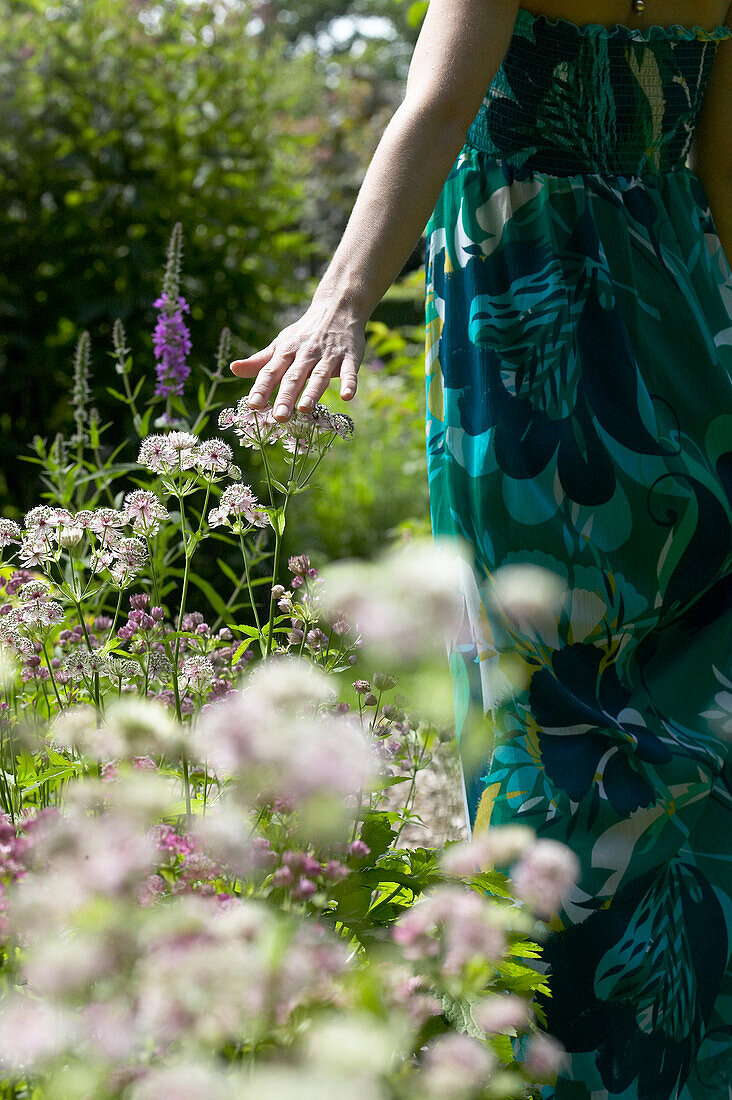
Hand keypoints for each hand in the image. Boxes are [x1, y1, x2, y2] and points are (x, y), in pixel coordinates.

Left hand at [230, 302, 365, 421]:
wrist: (337, 308)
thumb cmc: (304, 333)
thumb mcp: (280, 344)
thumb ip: (259, 361)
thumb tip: (233, 369)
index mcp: (286, 352)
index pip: (271, 372)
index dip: (262, 388)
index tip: (253, 405)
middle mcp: (305, 354)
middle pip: (294, 377)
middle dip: (286, 396)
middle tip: (279, 417)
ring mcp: (328, 356)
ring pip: (319, 375)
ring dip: (312, 391)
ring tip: (304, 409)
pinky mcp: (349, 357)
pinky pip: (349, 371)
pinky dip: (349, 383)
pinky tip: (347, 396)